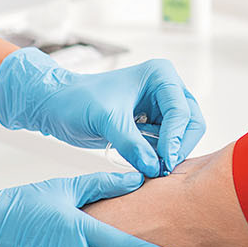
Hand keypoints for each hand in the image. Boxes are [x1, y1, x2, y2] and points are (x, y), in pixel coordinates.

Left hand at [0, 48, 207, 176]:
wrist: (56, 106)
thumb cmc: (77, 100)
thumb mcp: (105, 120)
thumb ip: (132, 144)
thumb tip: (154, 168)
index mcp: (160, 76)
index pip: (181, 111)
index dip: (175, 138)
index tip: (164, 163)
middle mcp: (166, 90)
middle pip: (191, 123)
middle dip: (178, 146)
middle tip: (162, 169)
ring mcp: (160, 108)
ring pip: (182, 137)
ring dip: (170, 154)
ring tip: (152, 170)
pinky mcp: (151, 125)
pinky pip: (166, 145)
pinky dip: (160, 157)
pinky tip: (147, 167)